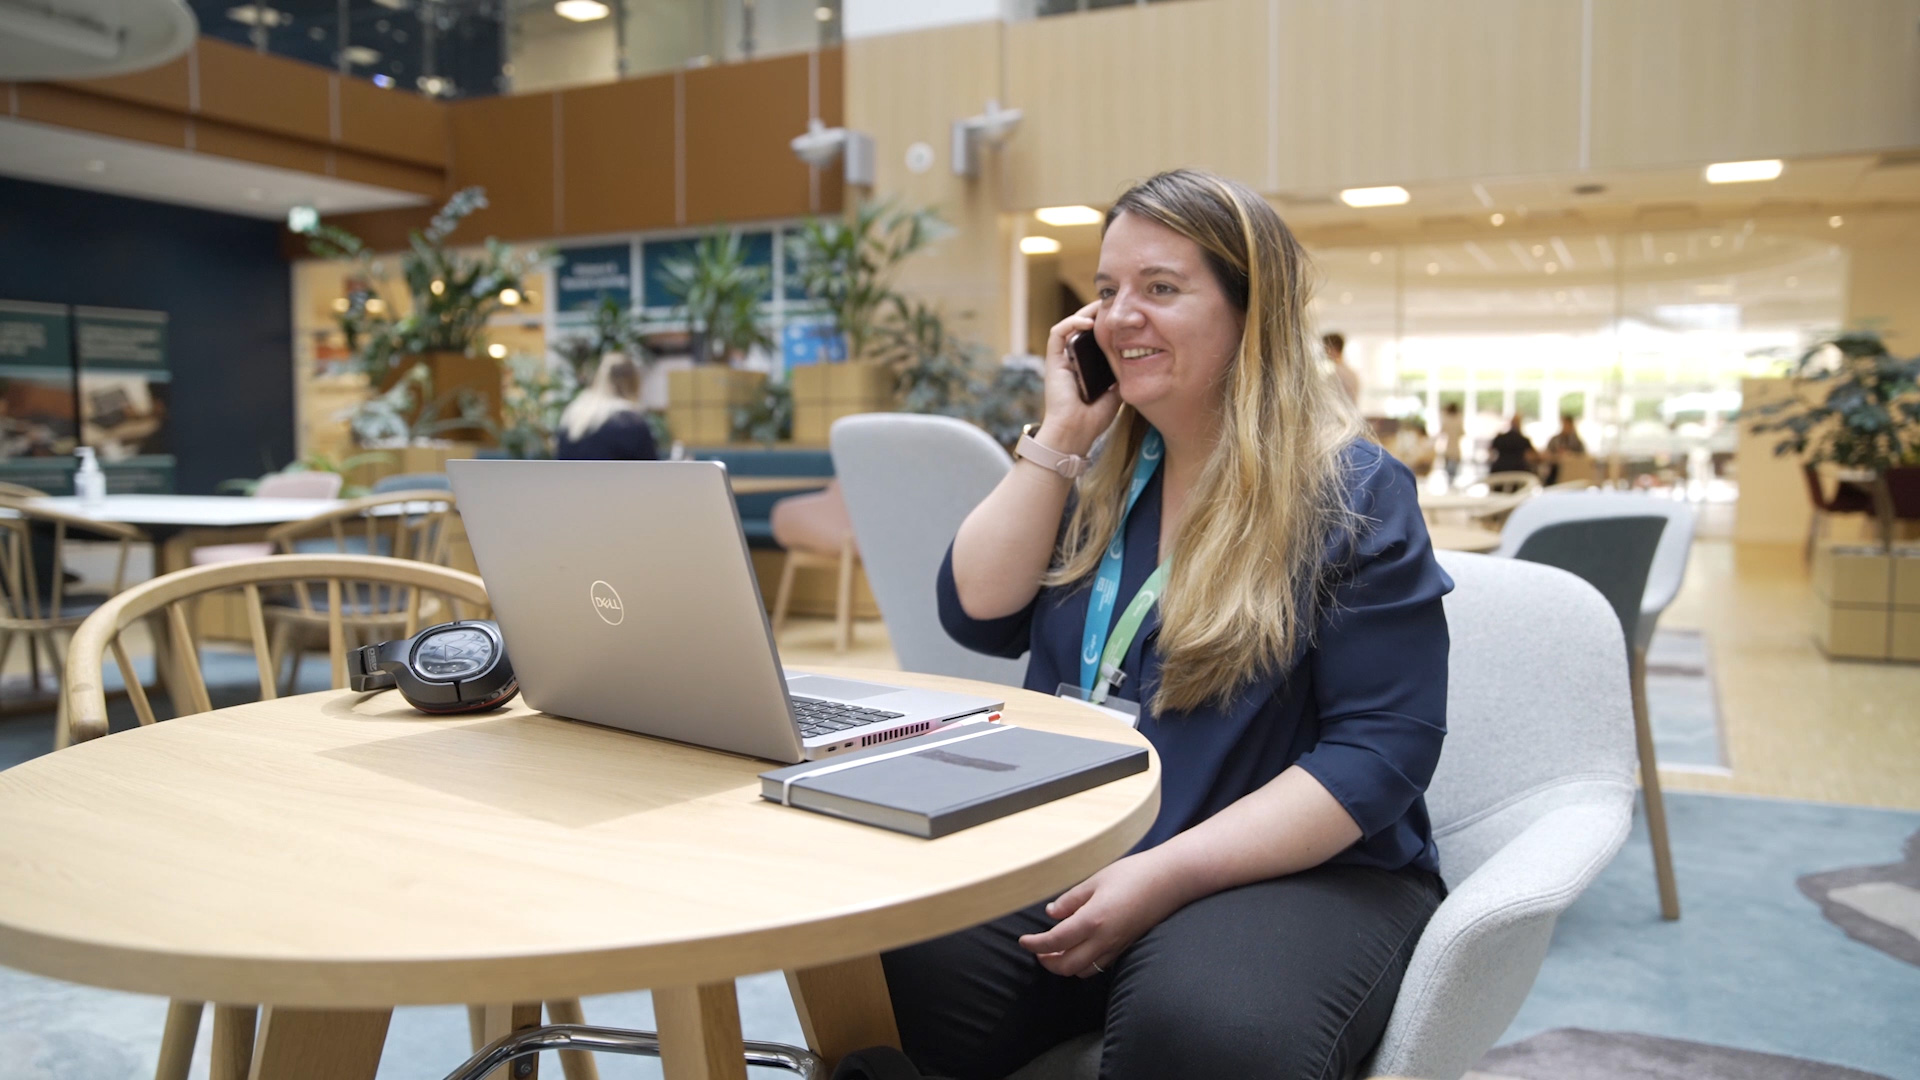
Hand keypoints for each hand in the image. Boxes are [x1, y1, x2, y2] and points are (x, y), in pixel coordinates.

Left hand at [1017, 852, 1190, 977]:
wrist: (1170, 880)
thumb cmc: (1133, 874)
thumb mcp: (1096, 880)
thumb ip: (1071, 900)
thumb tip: (1052, 914)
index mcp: (1092, 920)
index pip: (1055, 942)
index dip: (1035, 945)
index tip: (1023, 941)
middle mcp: (1104, 940)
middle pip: (1067, 966)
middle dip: (1048, 962)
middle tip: (1038, 951)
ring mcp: (1117, 947)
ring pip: (1084, 971)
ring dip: (1065, 966)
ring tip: (1056, 952)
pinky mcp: (1126, 947)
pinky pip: (1100, 966)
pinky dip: (1084, 964)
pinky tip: (1080, 949)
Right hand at [1037, 300, 1123, 455]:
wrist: (1076, 433)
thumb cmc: (1093, 419)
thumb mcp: (1116, 392)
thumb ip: (1121, 375)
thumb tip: (1138, 361)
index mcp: (1085, 367)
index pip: (1094, 339)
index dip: (1106, 325)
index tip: (1124, 317)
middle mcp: (1071, 360)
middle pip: (1082, 328)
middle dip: (1097, 313)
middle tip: (1115, 305)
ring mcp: (1061, 359)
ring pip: (1069, 325)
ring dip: (1085, 313)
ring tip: (1102, 307)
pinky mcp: (1052, 361)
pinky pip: (1057, 333)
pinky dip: (1071, 323)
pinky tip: (1088, 322)